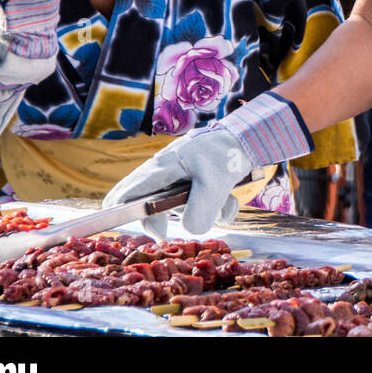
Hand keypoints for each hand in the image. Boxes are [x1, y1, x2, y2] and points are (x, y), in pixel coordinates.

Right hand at [102, 91, 313, 236]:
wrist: (251, 138)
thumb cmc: (226, 154)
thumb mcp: (214, 185)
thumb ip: (198, 212)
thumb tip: (188, 231)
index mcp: (162, 168)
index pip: (128, 190)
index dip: (119, 209)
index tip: (119, 225)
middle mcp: (168, 171)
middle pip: (151, 203)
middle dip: (163, 220)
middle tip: (165, 234)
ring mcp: (183, 175)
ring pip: (181, 206)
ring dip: (203, 212)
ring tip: (223, 204)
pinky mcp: (200, 180)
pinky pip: (202, 203)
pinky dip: (217, 207)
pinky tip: (231, 201)